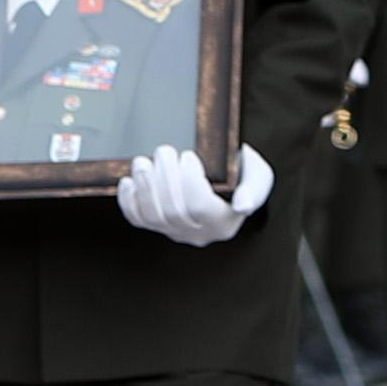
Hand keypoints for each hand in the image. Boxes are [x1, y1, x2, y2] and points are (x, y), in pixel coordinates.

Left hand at [114, 143, 274, 248]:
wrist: (225, 177)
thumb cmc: (241, 174)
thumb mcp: (258, 176)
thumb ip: (254, 190)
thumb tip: (242, 205)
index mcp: (223, 223)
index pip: (200, 207)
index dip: (189, 181)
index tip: (188, 155)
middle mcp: (198, 234)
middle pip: (173, 211)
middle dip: (164, 178)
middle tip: (164, 151)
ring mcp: (175, 232)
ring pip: (152, 217)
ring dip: (144, 187)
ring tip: (142, 162)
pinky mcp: (156, 225)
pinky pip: (137, 219)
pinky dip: (128, 200)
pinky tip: (129, 181)